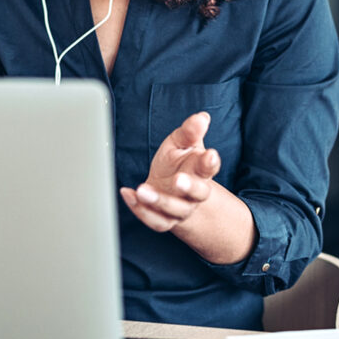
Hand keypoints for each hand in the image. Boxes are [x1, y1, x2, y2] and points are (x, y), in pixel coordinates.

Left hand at [120, 111, 220, 231]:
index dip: (210, 162)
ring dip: (158, 201)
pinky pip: (155, 220)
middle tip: (177, 179)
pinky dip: (140, 210)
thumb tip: (201, 117)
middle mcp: (194, 193)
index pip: (209, 167)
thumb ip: (189, 132)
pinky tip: (128, 194)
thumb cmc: (178, 161)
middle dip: (189, 187)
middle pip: (198, 193)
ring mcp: (181, 208)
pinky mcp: (165, 219)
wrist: (169, 187)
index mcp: (201, 170)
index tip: (210, 154)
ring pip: (174, 209)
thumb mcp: (182, 142)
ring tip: (142, 190)